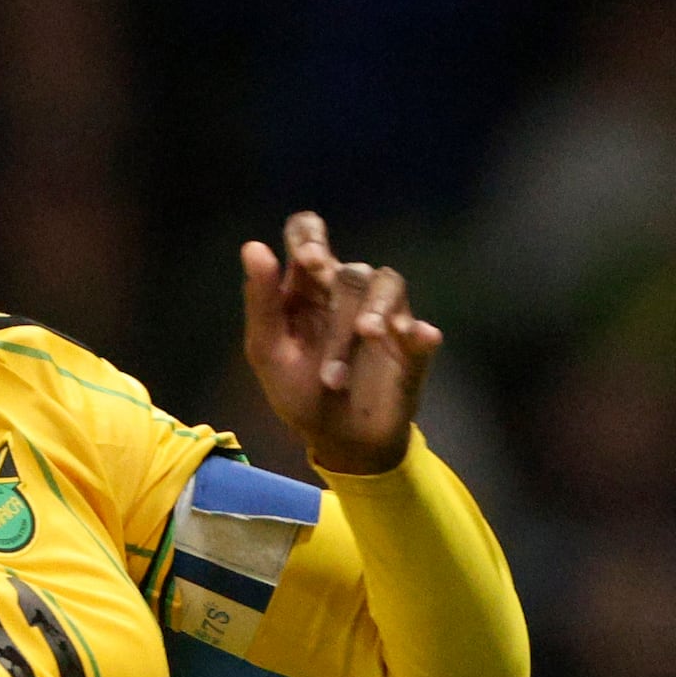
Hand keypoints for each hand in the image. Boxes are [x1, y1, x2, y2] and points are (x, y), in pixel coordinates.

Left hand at [239, 212, 440, 478]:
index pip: (308, 234)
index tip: (311, 260)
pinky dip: (419, 332)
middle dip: (340, 306)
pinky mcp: (412, 343)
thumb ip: (260, 302)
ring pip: (388, 285)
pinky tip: (412, 338)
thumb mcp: (268, 352)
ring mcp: (383, 313)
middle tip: (332, 314)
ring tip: (366, 335)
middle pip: (349, 272)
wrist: (338, 442)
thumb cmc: (298, 393)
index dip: (311, 235)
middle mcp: (346, 291)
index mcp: (307, 288)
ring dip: (376, 310)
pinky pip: (422, 329)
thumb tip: (253, 246)